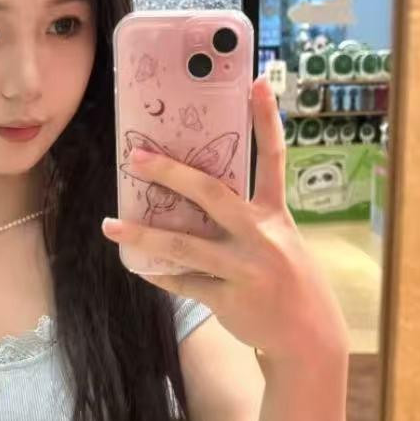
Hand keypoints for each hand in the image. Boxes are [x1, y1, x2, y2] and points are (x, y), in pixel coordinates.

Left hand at [101, 75, 349, 365]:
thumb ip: (249, 221)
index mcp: (276, 216)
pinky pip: (183, 282)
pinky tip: (138, 266)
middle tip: (136, 157)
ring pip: (183, 245)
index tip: (256, 81)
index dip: (266, 119)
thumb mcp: (283, 244)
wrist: (309, 339)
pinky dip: (159, 274)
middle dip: (171, 173)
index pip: (273, 158)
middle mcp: (261, 237)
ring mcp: (243, 269)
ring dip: (142, 234)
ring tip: (110, 224)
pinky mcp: (228, 300)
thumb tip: (197, 201)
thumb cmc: (291, 284)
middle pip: (211, 194)